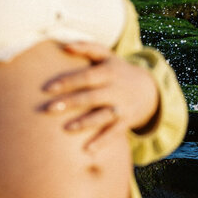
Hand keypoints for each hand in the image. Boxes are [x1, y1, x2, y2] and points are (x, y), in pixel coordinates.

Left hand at [42, 42, 159, 151]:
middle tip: (48, 109)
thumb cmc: (118, 71)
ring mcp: (122, 108)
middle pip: (92, 97)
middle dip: (71, 103)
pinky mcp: (126, 122)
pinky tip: (87, 151)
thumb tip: (65, 46)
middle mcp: (116, 90)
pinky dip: (102, 142)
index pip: (87, 77)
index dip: (68, 82)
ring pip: (102, 116)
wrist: (149, 90)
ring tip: (66, 129)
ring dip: (85, 123)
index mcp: (109, 72)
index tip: (48, 88)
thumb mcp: (108, 56)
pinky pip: (113, 134)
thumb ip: (87, 48)